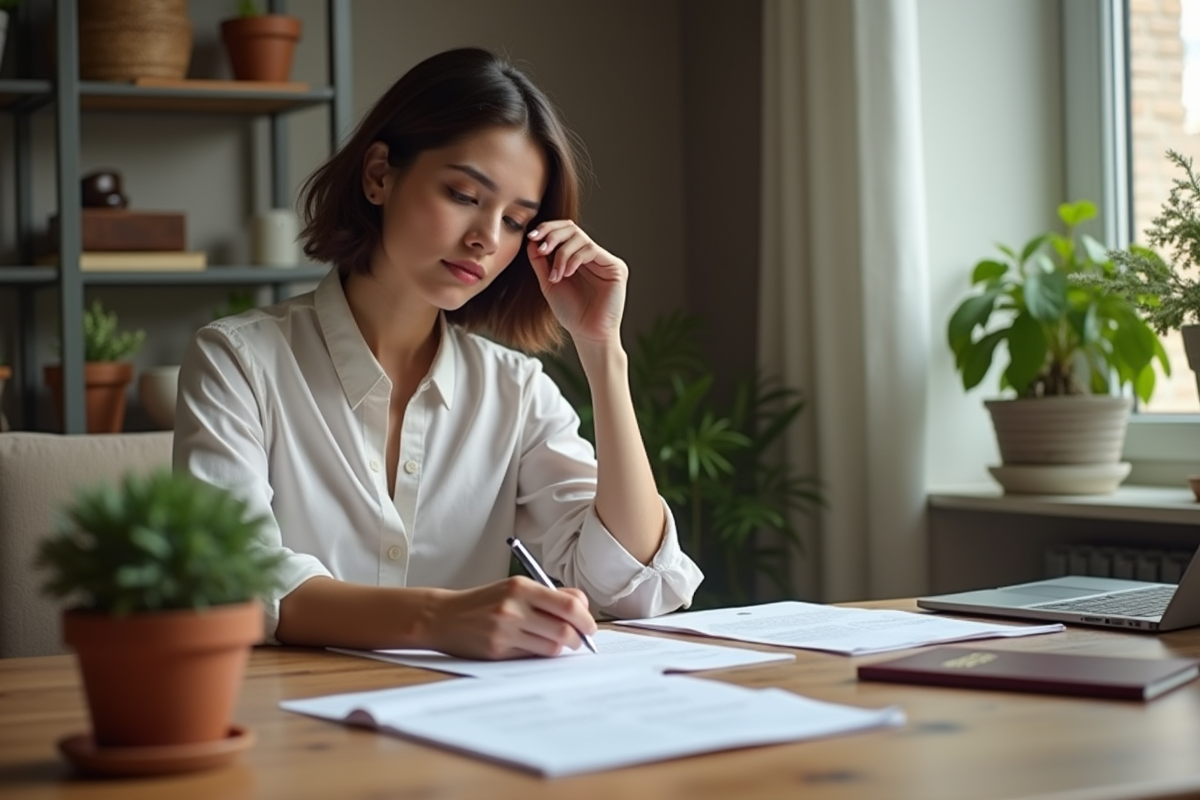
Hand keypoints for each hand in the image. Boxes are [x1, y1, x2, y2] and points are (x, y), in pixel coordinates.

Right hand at [425, 576, 597, 659]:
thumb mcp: (514, 588)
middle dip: (579, 638)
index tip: (589, 625)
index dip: (586, 618)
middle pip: (565, 630)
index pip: (569, 604)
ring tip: (555, 642)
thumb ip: (548, 595)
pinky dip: (539, 654)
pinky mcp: (497, 651)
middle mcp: (513, 607)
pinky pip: (532, 657)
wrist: (444, 616)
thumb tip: (582, 606)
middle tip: (580, 640)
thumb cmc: (484, 601)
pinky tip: (534, 646)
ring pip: (551, 647)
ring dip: (559, 648)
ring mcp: (505, 631)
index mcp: (521, 587)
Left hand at [526, 221, 627, 344]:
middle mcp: (593, 255)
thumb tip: (532, 240)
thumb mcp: (549, 282)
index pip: (564, 232)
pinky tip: (566, 274)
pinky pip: (591, 250)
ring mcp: (604, 260)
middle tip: (541, 248)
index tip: (531, 238)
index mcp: (578, 257)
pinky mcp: (615, 267)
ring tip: (556, 275)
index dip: (547, 229)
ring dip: (561, 254)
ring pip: (579, 238)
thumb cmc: (571, 312)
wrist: (587, 334)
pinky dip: (574, 259)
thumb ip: (541, 262)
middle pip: (572, 228)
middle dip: (552, 234)